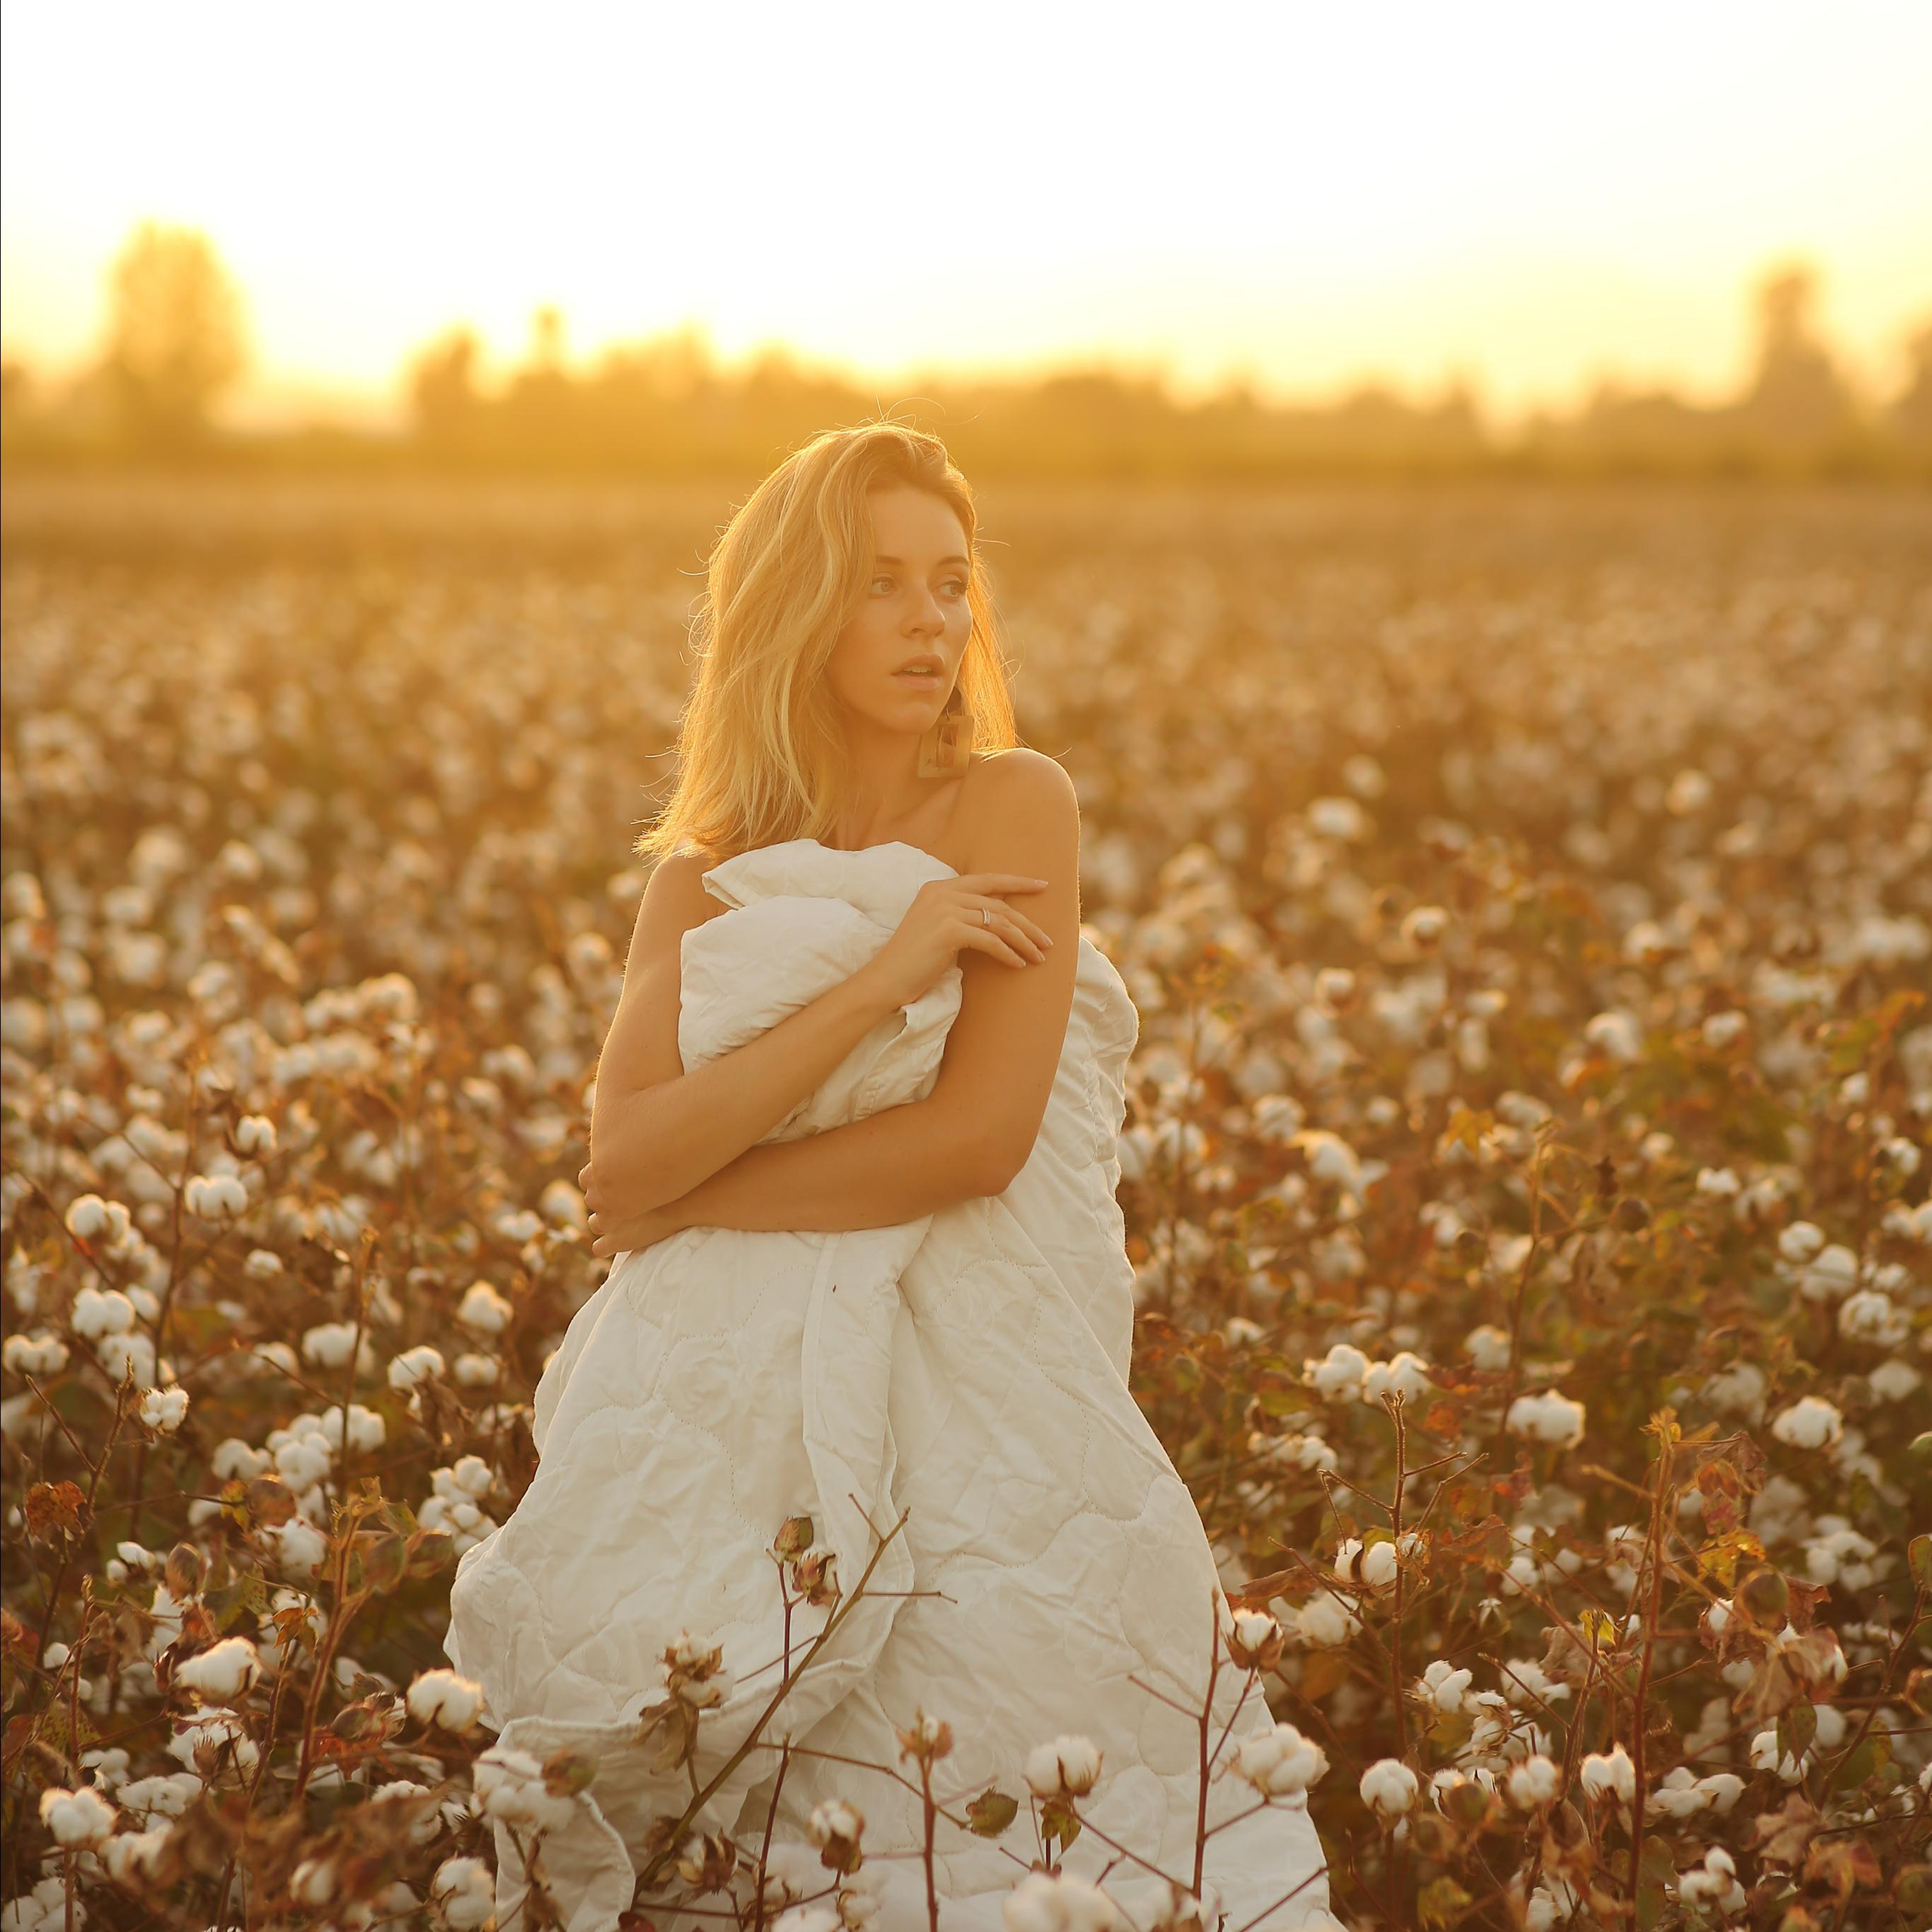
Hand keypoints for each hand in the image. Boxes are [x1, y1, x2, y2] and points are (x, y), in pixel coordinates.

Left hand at [580, 1160, 688, 1258]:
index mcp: (598, 1175)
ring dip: (606, 1223)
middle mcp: (597, 1198)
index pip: (587, 1179)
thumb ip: (633, 1154)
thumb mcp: (647, 1153)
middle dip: (606, 1202)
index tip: (618, 1182)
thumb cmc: (673, 1172)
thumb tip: (636, 1145)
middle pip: (593, 1201)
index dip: (603, 1182)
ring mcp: (605, 1221)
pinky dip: (607, 1246)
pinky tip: (625, 1240)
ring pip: (594, 1224)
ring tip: (627, 1221)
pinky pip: (599, 1248)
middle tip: (627, 1200)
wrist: (686, 1198)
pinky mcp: (615, 1242)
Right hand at [859, 872, 1054, 1009]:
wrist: (885, 979)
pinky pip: (990, 941)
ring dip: (1023, 942)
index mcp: (938, 887)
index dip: (1017, 882)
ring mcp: (945, 909)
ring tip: (1038, 957)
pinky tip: (1018, 965)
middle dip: (1027, 924)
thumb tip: (999, 915)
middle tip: (1048, 941)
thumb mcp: (937, 927)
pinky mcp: (949, 931)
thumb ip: (961, 914)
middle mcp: (942, 893)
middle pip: (998, 904)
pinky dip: (1008, 954)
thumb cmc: (912, 960)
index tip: (1043, 885)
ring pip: (999, 922)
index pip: (987, 880)